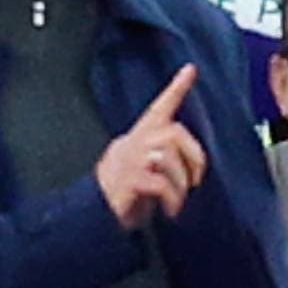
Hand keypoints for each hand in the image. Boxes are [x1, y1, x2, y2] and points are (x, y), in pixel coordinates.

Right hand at [95, 64, 206, 229]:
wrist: (90, 217)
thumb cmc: (123, 195)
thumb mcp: (143, 170)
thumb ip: (162, 158)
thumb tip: (193, 162)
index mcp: (137, 139)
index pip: (158, 108)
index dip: (175, 88)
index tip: (190, 69)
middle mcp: (131, 144)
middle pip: (173, 133)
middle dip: (194, 155)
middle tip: (197, 180)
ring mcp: (128, 161)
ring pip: (167, 157)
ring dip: (181, 183)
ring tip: (178, 202)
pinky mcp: (127, 180)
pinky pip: (160, 183)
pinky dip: (172, 198)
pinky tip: (171, 210)